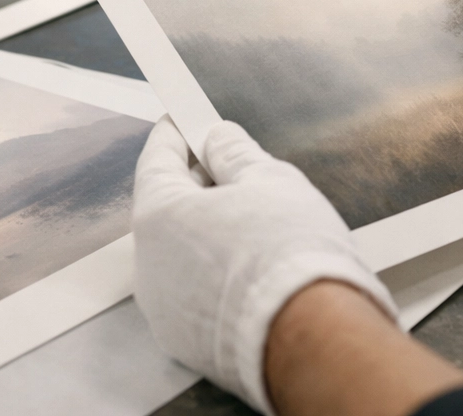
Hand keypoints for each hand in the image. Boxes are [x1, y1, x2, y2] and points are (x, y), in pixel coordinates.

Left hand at [132, 117, 395, 414]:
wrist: (314, 342)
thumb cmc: (290, 257)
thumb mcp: (270, 182)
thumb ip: (236, 154)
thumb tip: (219, 140)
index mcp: (158, 215)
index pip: (157, 159)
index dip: (175, 133)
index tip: (185, 118)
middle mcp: (148, 264)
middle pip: (167, 208)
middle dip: (196, 184)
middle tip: (227, 165)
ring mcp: (164, 309)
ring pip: (181, 254)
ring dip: (207, 233)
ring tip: (251, 220)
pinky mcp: (187, 343)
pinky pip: (196, 294)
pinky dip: (215, 275)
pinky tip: (250, 266)